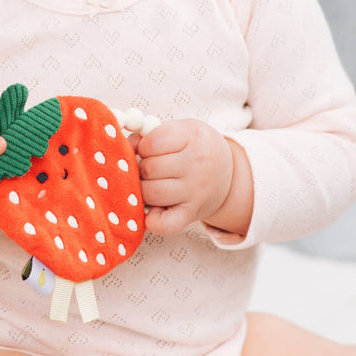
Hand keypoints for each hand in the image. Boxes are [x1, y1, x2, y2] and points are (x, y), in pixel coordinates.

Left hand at [126, 119, 232, 236]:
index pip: (151, 143)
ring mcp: (194, 192)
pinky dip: (153, 220)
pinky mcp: (191, 214)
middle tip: (150, 169)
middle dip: (141, 168)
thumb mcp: (182, 130)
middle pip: (149, 169)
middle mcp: (196, 165)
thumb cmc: (196, 149)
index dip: (141, 146)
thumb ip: (152, 134)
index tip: (148, 149)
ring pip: (150, 193)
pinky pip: (164, 224)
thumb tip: (127, 147)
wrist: (228, 174)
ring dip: (143, 190)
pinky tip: (153, 209)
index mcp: (192, 137)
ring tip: (152, 184)